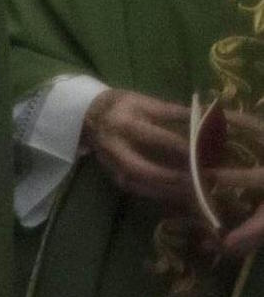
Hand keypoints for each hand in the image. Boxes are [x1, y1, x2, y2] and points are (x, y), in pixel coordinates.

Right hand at [83, 89, 198, 213]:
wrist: (87, 114)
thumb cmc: (122, 105)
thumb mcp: (147, 102)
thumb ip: (175, 113)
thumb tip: (209, 120)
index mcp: (123, 123)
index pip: (157, 138)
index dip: (183, 148)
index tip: (207, 155)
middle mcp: (114, 146)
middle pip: (143, 169)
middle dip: (172, 178)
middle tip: (200, 182)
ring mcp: (110, 164)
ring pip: (139, 184)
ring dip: (167, 190)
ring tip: (195, 192)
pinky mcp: (112, 175)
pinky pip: (137, 189)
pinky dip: (159, 194)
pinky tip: (179, 195)